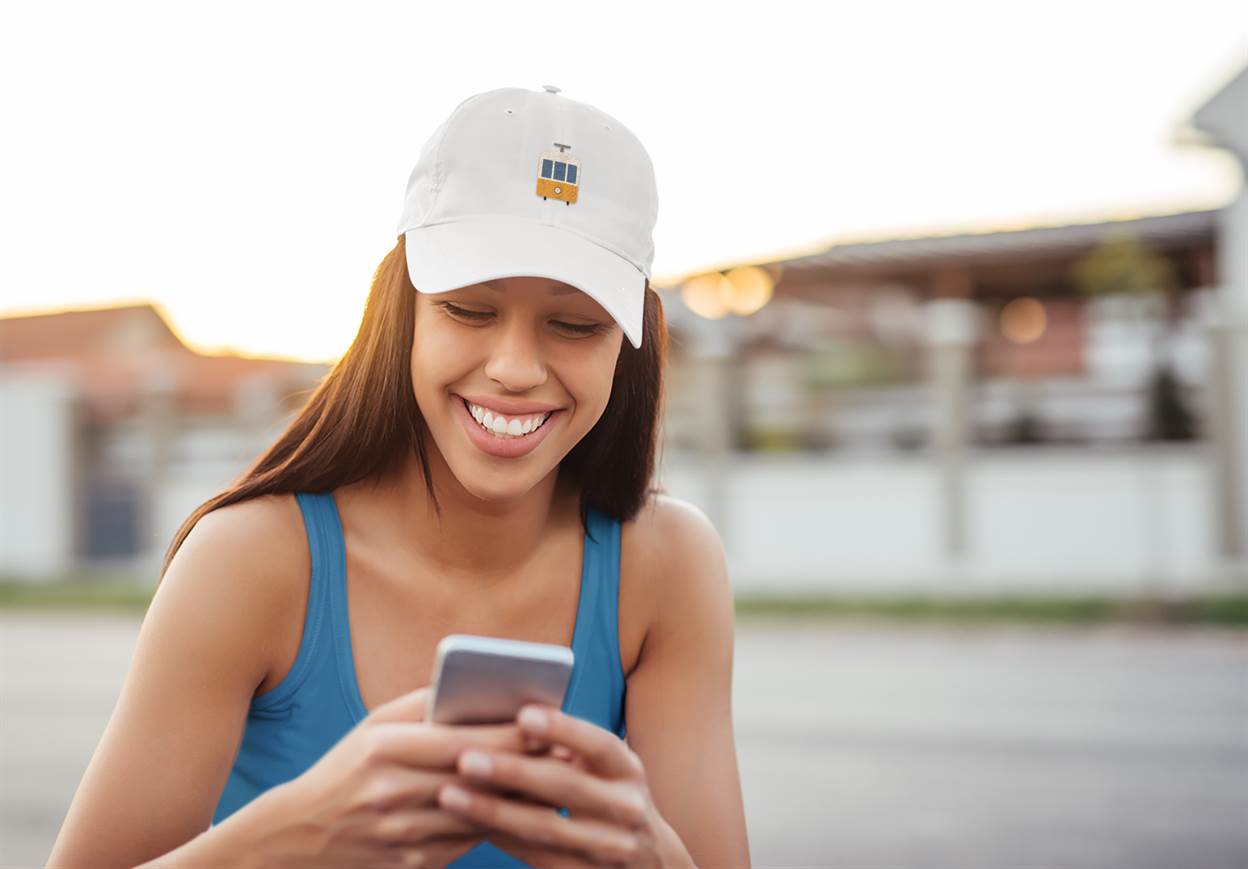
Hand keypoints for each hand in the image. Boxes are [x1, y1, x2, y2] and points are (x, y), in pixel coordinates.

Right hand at [257, 686, 541, 867]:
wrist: (300, 837)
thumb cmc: (347, 768)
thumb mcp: (374, 726)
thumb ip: (424, 704)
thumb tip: (480, 686)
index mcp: (385, 750)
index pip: (462, 740)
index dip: (509, 734)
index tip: (546, 724)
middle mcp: (393, 793)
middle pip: (477, 778)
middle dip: (526, 765)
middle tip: (568, 752)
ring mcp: (403, 834)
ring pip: (480, 814)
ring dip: (522, 799)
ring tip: (558, 781)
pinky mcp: (413, 862)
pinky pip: (468, 841)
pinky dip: (498, 824)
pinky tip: (524, 811)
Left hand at [435, 704, 684, 867]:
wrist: (648, 863)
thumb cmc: (609, 797)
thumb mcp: (607, 770)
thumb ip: (571, 747)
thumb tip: (508, 718)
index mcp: (628, 770)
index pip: (598, 744)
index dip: (562, 729)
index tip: (523, 715)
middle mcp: (625, 808)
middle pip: (565, 787)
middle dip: (512, 771)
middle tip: (465, 758)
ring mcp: (609, 848)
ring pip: (543, 828)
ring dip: (492, 810)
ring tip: (449, 794)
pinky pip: (535, 856)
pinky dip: (499, 837)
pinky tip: (465, 823)